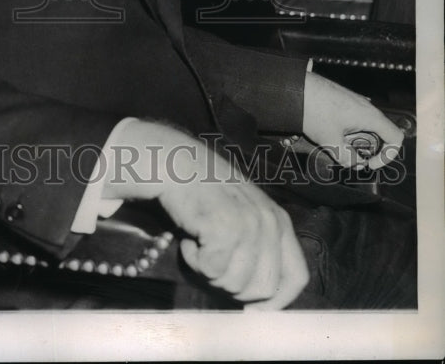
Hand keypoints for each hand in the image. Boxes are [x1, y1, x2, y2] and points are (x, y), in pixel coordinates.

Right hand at [102, 120, 308, 309]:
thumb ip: (259, 250)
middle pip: (263, 289)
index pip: (297, 277)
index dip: (278, 302)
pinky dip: (194, 259)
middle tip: (213, 261)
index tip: (254, 311)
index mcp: (279, 222)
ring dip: (210, 270)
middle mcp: (268, 223)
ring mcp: (247, 225)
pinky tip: (190, 237)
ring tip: (201, 242)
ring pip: (234, 284)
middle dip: (234, 286)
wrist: (176, 163)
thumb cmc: (206, 194)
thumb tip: (260, 305)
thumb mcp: (245, 216)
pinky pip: (210, 269)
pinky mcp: (223, 227)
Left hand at [302, 71, 404, 169]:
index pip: (396, 137)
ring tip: (336, 144)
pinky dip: (347, 130)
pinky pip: (353, 119)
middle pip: (381, 133)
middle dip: (369, 149)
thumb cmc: (313, 108)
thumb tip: (357, 165)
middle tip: (352, 157)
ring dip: (356, 140)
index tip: (370, 164)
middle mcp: (366, 106)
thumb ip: (347, 158)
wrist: (294, 87)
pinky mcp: (342, 100)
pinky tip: (330, 133)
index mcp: (370, 116)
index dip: (389, 155)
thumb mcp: (330, 141)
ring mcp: (354, 101)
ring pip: (365, 126)